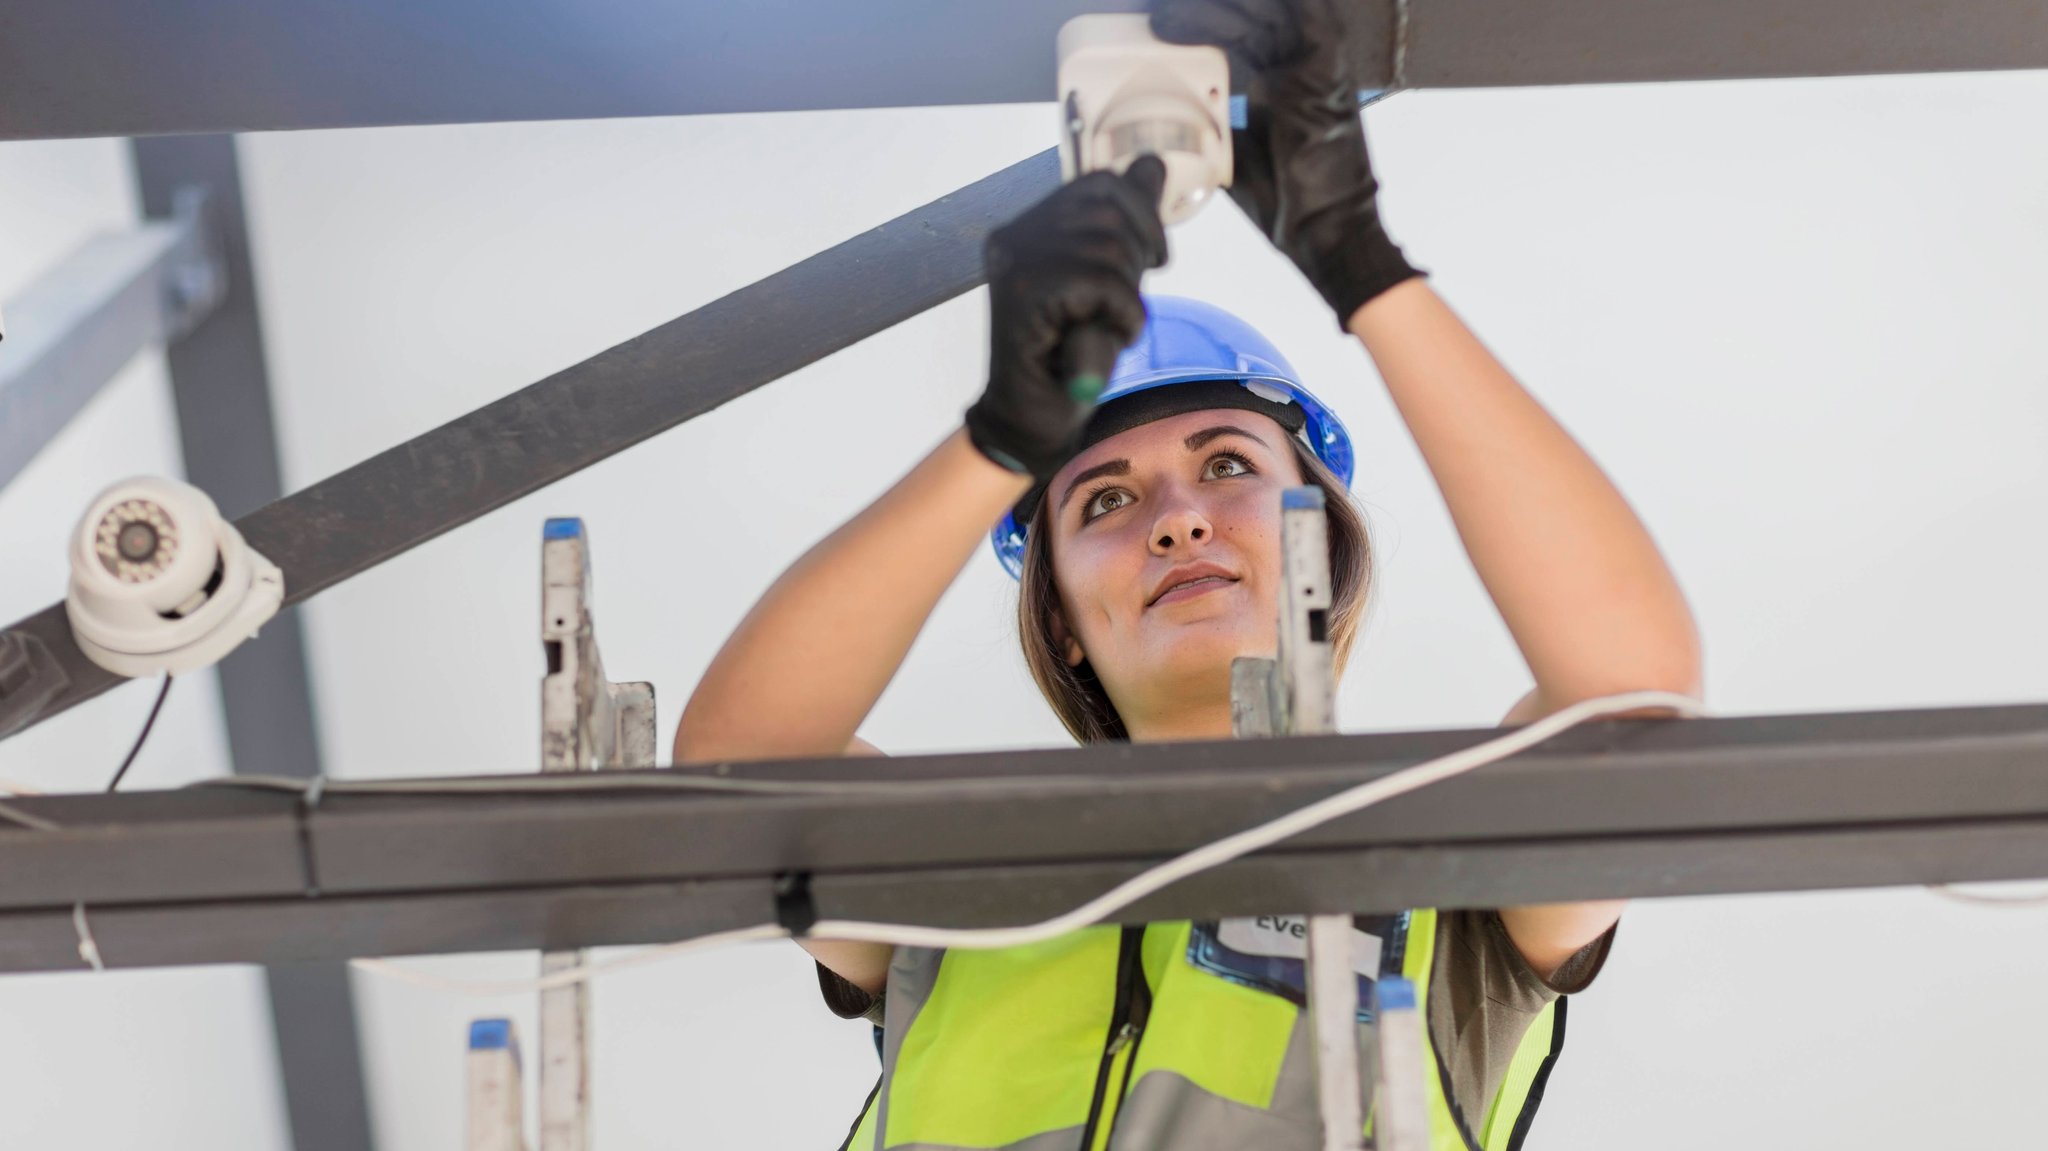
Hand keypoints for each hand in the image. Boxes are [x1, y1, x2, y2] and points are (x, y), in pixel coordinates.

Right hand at [965, 156, 1167, 478]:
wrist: (1033, 420)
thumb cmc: (1070, 353)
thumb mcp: (1109, 278)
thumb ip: (1126, 223)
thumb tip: (1150, 164)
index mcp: (1027, 228)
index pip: (1099, 183)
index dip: (1142, 214)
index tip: (1154, 258)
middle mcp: (1014, 237)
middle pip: (1108, 209)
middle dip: (1137, 256)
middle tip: (1126, 305)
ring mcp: (1014, 264)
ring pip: (1108, 248)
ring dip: (1127, 297)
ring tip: (1108, 328)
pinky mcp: (1024, 295)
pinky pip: (1101, 283)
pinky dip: (1121, 316)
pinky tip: (1105, 342)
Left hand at [1152, 0, 1420, 325]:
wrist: (1322, 233)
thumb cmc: (1287, 204)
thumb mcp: (1233, 158)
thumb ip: (1214, 130)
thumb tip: (1174, 126)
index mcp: (1277, 84)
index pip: (1241, 34)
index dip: (1204, 24)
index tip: (1162, 29)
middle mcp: (1298, 68)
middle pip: (1254, 15)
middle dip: (1209, 12)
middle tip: (1164, 21)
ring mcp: (1315, 67)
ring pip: (1273, 11)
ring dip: (1227, 10)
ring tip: (1176, 21)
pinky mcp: (1329, 71)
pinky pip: (1306, 18)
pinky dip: (1266, 9)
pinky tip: (1220, 17)